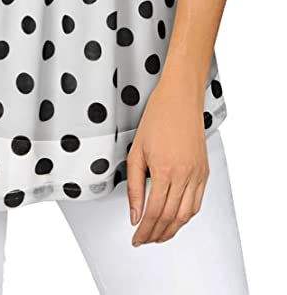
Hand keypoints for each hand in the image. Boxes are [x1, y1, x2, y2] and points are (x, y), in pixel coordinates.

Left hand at [126, 73, 208, 245]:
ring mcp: (197, 174)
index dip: (144, 230)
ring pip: (187, 214)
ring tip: (159, 235)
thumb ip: (135, 186)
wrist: (180, 99)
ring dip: (173, 230)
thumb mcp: (136, 151)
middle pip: (171, 217)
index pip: (154, 212)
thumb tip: (134, 213)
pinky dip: (187, 216)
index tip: (136, 237)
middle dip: (157, 234)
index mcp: (165, 170)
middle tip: (145, 239)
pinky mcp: (204, 171)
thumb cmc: (158, 118)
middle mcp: (184, 175)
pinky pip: (198, 202)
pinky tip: (177, 219)